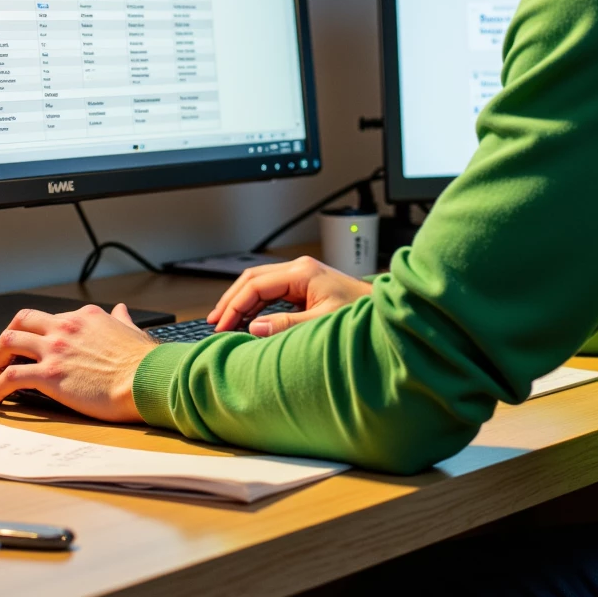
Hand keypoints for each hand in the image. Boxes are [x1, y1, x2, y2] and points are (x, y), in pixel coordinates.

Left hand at [0, 302, 156, 420]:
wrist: (146, 380)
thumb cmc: (143, 363)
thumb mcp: (132, 332)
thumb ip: (121, 320)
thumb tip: (121, 310)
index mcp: (85, 317)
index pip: (52, 318)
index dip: (40, 333)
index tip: (37, 345)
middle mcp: (66, 328)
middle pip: (22, 320)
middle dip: (9, 334)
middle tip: (6, 352)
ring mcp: (55, 350)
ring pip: (9, 341)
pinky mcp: (49, 375)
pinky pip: (11, 377)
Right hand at [207, 255, 371, 336]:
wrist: (382, 311)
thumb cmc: (360, 313)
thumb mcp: (321, 322)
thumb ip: (286, 325)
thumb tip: (254, 327)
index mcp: (302, 272)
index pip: (256, 285)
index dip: (235, 306)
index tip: (222, 326)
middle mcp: (300, 269)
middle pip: (252, 279)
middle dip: (231, 300)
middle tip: (215, 322)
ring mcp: (301, 276)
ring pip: (259, 283)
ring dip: (241, 302)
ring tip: (224, 321)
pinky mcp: (304, 286)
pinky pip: (271, 291)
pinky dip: (255, 305)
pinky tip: (246, 319)